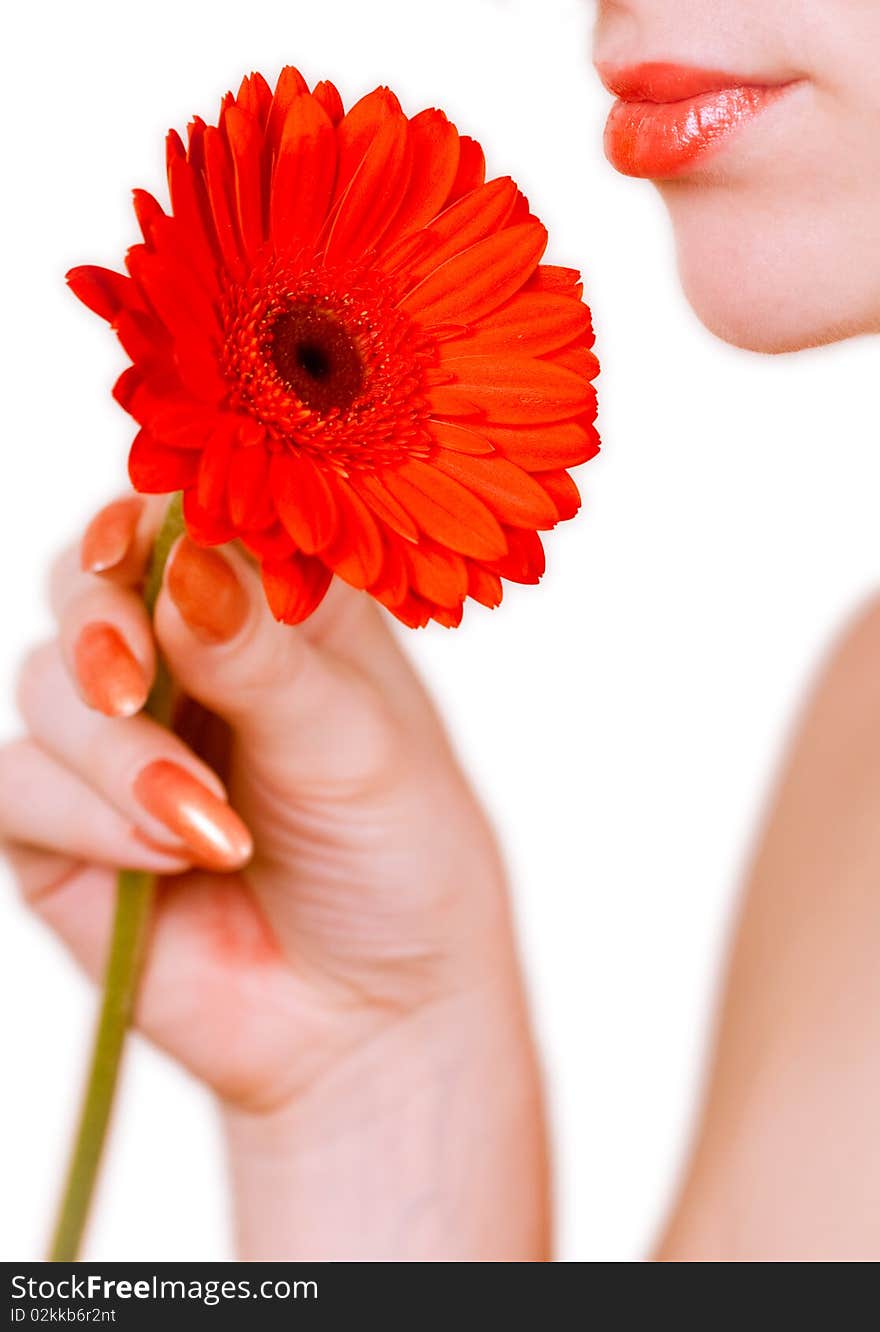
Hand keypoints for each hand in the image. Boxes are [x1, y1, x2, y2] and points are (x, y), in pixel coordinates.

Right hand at [3, 494, 547, 1259]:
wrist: (374, 1014)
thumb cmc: (397, 858)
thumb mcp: (354, 745)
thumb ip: (263, 655)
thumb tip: (182, 560)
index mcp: (270, 608)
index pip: (182, 520)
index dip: (143, 520)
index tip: (134, 548)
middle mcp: (185, 657)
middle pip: (84, 585)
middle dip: (99, 629)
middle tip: (132, 682)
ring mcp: (119, 739)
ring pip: (43, 684)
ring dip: (117, 755)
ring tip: (211, 830)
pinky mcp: (64, 826)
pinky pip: (19, 783)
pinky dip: (87, 816)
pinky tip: (171, 858)